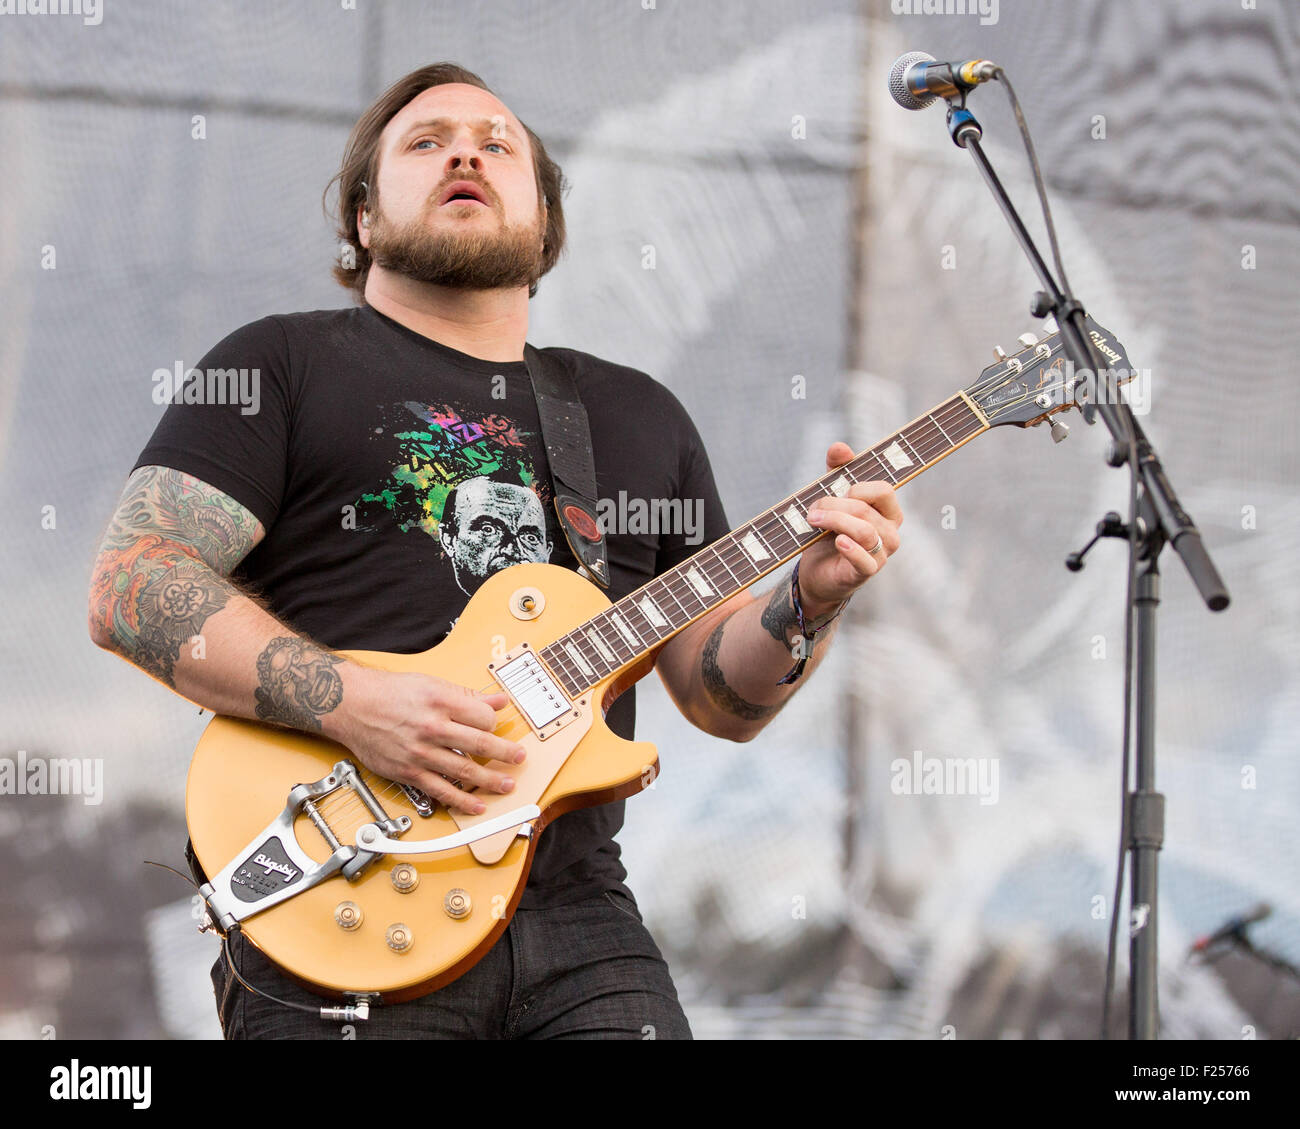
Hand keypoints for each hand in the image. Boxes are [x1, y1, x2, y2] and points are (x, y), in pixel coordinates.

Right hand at [326, 664, 525, 815]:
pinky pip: (440, 790)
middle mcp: (432, 727)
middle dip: (504, 753)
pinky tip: (476, 805)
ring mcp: (421, 752)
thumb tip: (498, 701)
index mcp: (441, 701)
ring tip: (507, 784)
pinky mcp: (409, 772)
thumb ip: (467, 696)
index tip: (496, 727)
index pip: (482, 717)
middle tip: (519, 758)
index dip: (494, 723)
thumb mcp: (432, 684)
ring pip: (464, 770)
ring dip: (490, 780)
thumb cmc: (389, 692)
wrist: (352, 705)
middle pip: (479, 743)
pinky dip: (461, 801)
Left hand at [799, 441, 902, 618]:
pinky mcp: (867, 572)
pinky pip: (865, 559)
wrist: (817, 570)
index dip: (856, 488)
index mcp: (888, 511)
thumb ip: (838, 471)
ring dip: (834, 522)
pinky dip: (850, 549)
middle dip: (834, 505)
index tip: (835, 492)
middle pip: (866, 509)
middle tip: (812, 510)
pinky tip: (838, 542)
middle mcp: (890, 532)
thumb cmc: (829, 532)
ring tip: (814, 521)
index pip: (883, 490)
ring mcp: (882, 553)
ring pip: (864, 531)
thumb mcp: (833, 498)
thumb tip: (839, 447)